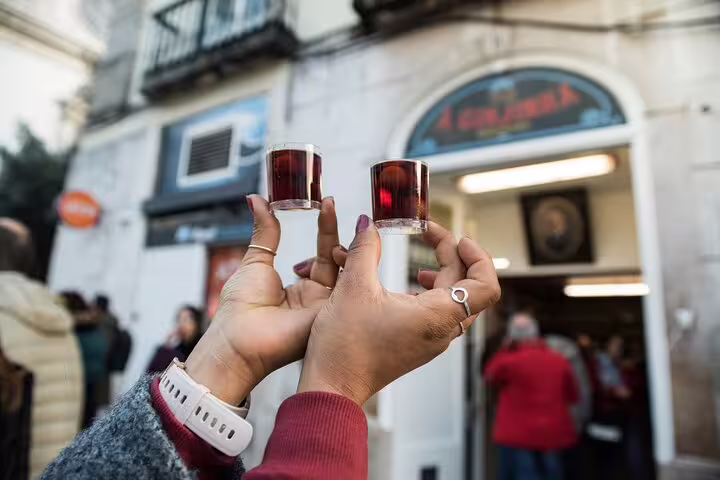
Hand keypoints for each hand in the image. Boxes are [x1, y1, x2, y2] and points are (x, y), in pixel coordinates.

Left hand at [185, 195, 339, 404]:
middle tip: (330, 203)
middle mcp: (316, 298)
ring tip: (329, 216)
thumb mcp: (256, 260)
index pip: (321, 253)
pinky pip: (348, 287)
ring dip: (342, 243)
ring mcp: (327, 308)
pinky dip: (348, 265)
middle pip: (335, 258)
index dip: (326, 228)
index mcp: (299, 289)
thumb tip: (257, 200)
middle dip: (334, 230)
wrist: (239, 338)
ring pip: (345, 270)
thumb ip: (266, 231)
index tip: (326, 203)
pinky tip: (341, 244)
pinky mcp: (333, 315)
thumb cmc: (240, 308)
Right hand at [297, 215, 500, 404]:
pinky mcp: (419, 345)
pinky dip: (433, 293)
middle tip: (429, 236)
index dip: (479, 256)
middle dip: (454, 256)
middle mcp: (442, 331)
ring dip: (446, 275)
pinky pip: (440, 314)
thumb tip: (367, 224)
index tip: (457, 238)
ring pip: (456, 301)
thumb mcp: (353, 287)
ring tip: (422, 263)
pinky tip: (411, 285)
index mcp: (437, 315)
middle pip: (470, 287)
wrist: (332, 386)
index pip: (486, 286)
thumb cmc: (345, 345)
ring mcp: (432, 341)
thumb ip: (364, 249)